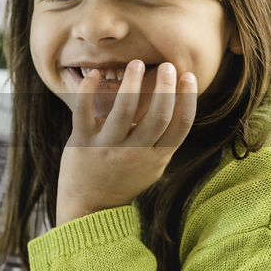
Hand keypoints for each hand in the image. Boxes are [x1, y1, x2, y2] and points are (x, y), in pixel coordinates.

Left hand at [56, 60, 196, 224]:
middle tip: (168, 65)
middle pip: (158, 117)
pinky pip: (84, 112)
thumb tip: (177, 101)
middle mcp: (134, 153)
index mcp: (156, 157)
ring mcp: (107, 147)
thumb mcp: (152, 165)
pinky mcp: (82, 143)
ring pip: (124, 111)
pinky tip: (94, 74)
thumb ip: (163, 139)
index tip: (188, 76)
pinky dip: (88, 91)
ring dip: (132, 83)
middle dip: (166, 88)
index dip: (188, 98)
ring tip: (137, 63)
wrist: (89, 207)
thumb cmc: (124, 180)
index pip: (180, 125)